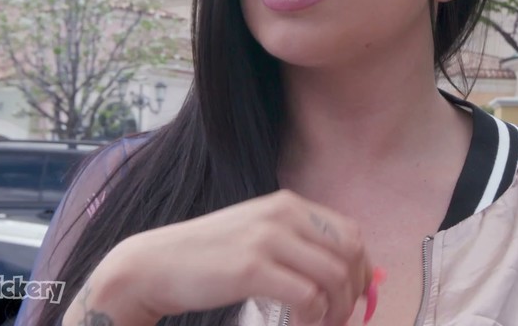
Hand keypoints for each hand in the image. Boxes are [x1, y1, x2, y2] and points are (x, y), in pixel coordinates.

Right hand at [63, 189, 373, 325]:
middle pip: (350, 255)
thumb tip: (341, 274)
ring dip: (336, 311)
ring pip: (335, 277)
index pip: (351, 234)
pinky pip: (308, 297)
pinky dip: (313, 318)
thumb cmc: (208, 257)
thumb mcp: (257, 235)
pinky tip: (299, 325)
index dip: (362, 270)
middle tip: (339, 319)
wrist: (155, 264)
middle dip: (353, 293)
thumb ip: (296, 245)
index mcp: (288, 204)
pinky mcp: (252, 268)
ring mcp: (267, 239)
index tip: (354, 298)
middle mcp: (283, 214)